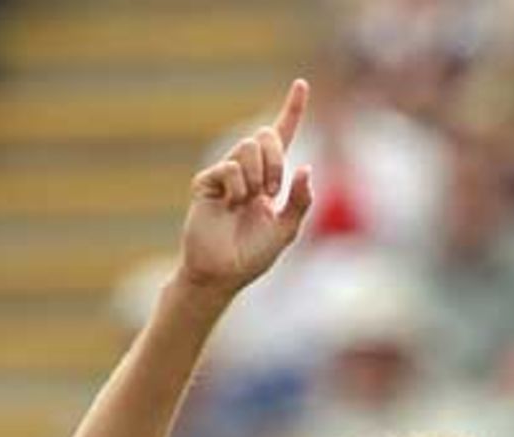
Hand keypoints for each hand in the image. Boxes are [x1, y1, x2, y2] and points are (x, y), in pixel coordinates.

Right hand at [181, 78, 313, 296]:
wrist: (222, 274)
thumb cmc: (252, 256)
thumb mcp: (285, 229)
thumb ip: (300, 201)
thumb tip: (306, 168)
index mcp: (268, 178)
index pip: (282, 137)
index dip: (292, 110)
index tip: (301, 84)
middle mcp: (247, 171)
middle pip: (264, 135)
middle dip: (276, 161)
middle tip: (273, 192)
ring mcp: (225, 174)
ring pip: (247, 146)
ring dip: (259, 175)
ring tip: (252, 201)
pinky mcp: (207, 182)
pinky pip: (230, 168)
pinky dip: (238, 188)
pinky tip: (232, 206)